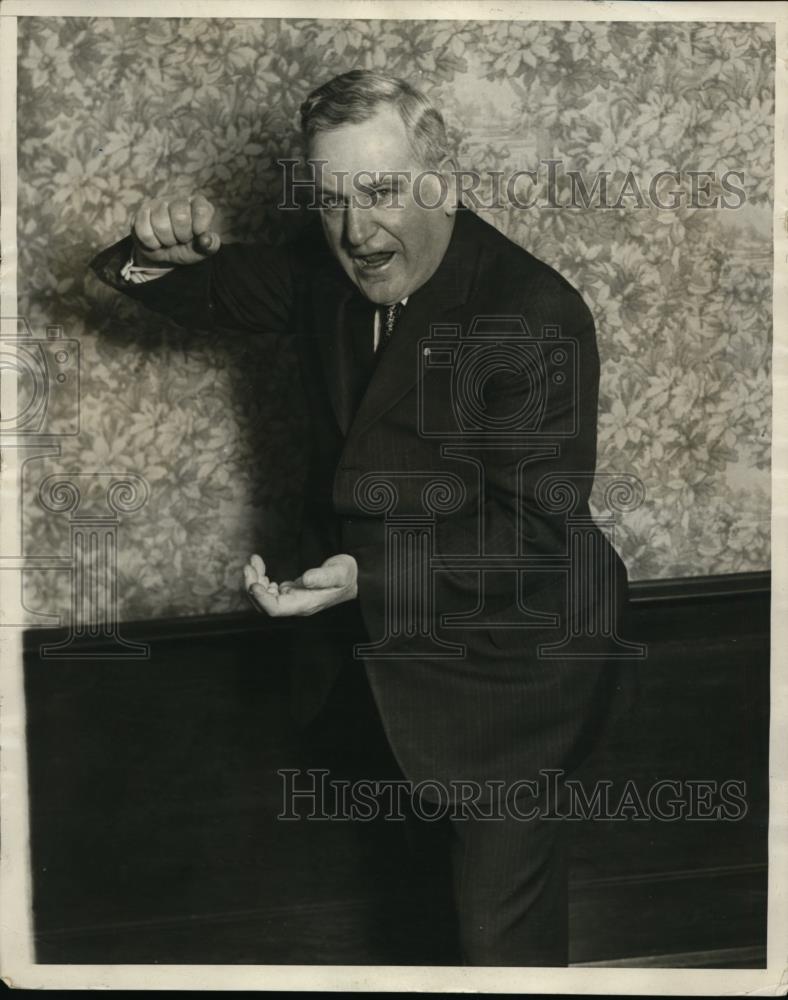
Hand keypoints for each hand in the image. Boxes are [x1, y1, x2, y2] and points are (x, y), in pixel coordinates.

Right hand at [131, 193, 220, 266]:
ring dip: (166, 241)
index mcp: (198, 205)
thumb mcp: (201, 250)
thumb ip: (210, 246)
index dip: (200, 226)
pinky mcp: (142, 212)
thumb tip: (207, 240)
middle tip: (181, 239)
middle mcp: (178, 200)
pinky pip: (144, 231)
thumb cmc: (186, 248)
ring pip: (161, 224)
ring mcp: (159, 204)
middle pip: (180, 217)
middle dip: (181, 236)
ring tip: (168, 241)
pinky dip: (152, 243)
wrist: (163, 254)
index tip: (197, 234)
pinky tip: (156, 241)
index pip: (202, 209)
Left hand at [243, 553, 357, 616]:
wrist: (355, 577)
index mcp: (305, 604)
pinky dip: (261, 579)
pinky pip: (269, 591)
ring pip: (264, 598)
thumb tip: (305, 579)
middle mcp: (296, 605)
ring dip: (254, 581)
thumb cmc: (348, 574)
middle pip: (265, 605)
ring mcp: (292, 599)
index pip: (276, 609)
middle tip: (249, 566)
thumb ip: (323, 576)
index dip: (261, 599)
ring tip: (253, 562)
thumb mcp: (340, 572)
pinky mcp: (291, 592)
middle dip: (252, 586)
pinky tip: (261, 567)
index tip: (253, 583)